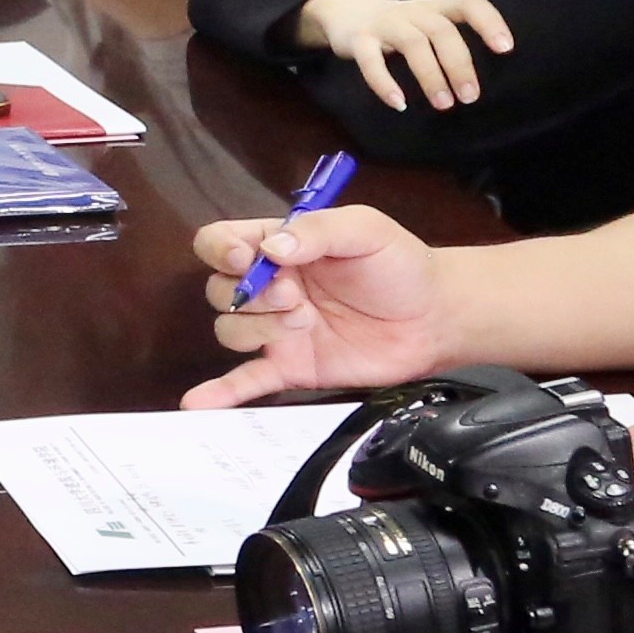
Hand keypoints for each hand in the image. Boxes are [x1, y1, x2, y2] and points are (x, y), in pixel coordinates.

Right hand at [183, 200, 451, 405]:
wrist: (434, 318)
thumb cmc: (400, 266)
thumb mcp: (364, 229)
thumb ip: (317, 229)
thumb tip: (271, 249)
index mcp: (279, 246)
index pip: (220, 242)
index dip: (221, 250)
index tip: (248, 259)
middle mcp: (271, 288)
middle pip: (220, 290)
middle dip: (250, 293)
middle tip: (295, 295)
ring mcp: (279, 330)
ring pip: (230, 330)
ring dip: (258, 327)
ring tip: (304, 321)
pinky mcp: (293, 367)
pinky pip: (248, 381)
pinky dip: (222, 393)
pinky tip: (199, 403)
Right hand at [295, 0, 512, 113]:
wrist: (343, 9)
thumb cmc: (399, 25)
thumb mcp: (427, 23)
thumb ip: (451, 39)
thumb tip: (486, 79)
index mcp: (436, 8)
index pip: (468, 4)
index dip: (488, 22)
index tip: (505, 49)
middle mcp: (413, 11)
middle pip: (441, 30)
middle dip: (459, 64)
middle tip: (470, 97)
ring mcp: (384, 23)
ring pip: (412, 43)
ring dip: (431, 75)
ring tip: (443, 104)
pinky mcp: (358, 40)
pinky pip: (371, 59)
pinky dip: (384, 82)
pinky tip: (398, 103)